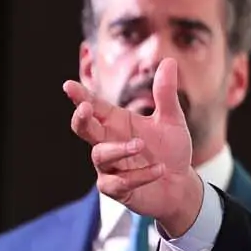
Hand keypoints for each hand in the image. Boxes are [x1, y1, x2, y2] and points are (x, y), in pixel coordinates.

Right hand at [63, 58, 203, 234]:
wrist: (181, 185)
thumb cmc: (170, 151)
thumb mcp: (172, 121)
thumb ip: (166, 94)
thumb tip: (168, 61)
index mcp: (116, 123)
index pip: (94, 107)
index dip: (80, 96)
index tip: (68, 85)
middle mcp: (108, 142)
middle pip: (84, 129)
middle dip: (81, 119)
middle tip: (84, 108)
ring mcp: (110, 167)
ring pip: (101, 156)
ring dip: (119, 149)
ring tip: (141, 144)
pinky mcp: (117, 189)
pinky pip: (121, 182)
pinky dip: (141, 175)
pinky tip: (160, 169)